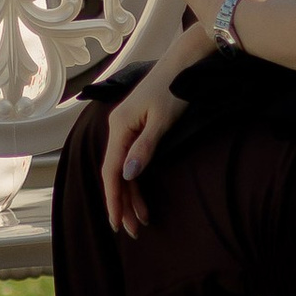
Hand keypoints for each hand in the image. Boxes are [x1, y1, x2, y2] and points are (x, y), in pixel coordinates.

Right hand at [102, 62, 185, 233]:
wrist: (183, 64)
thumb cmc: (174, 89)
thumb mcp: (162, 121)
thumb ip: (144, 148)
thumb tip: (127, 175)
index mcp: (120, 127)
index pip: (111, 171)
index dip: (113, 198)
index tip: (117, 222)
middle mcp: (118, 129)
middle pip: (115, 174)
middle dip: (122, 203)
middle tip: (133, 231)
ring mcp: (126, 129)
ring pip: (123, 169)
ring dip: (130, 195)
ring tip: (140, 221)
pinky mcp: (137, 129)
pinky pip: (131, 160)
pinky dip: (136, 180)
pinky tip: (141, 197)